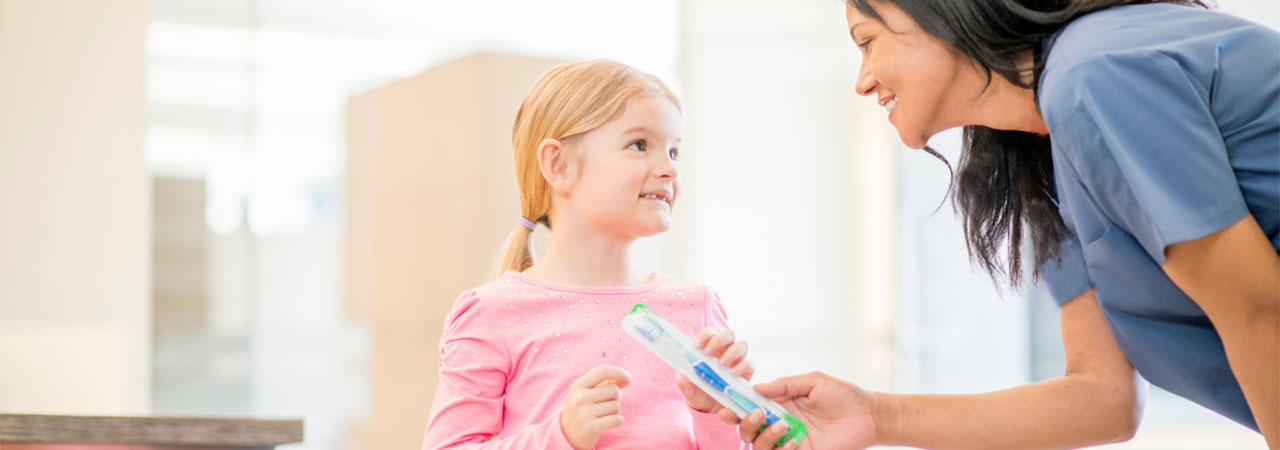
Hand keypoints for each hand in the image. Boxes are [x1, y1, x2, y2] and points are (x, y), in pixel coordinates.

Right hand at [560, 365, 630, 449]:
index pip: (602, 371)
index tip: (628, 378)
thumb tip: (627, 378)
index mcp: (578, 385)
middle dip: (616, 397)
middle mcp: (579, 398)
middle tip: (605, 405)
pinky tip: (609, 423)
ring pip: (616, 406)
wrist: (568, 434)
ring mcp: (584, 413)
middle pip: (614, 390)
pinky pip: (617, 419)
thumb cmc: (583, 408)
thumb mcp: (588, 392)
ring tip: (602, 415)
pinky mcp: (591, 428)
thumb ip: (606, 382)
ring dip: (615, 411)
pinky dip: (619, 421)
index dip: (619, 372)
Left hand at [678, 327, 755, 412]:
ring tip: (722, 365)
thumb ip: (684, 382)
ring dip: (732, 352)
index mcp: (708, 349)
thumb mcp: (687, 389)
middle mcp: (724, 352)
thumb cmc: (698, 394)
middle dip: (719, 339)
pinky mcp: (745, 374)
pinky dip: (743, 367)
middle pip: (729, 333)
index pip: (710, 332)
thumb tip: (684, 376)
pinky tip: (733, 374)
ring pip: (742, 345)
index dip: (705, 335)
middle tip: (709, 353)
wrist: (709, 411)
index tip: (698, 346)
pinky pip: (750, 365)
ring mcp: (736, 361)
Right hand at [728, 371, 878, 449]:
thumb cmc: (842, 395)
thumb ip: (784, 385)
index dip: (735, 407)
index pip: (750, 407)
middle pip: (748, 429)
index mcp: (780, 404)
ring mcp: (789, 441)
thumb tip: (756, 388)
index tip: (727, 406)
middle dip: (745, 423)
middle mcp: (780, 423)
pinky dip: (781, 449)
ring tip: (783, 425)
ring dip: (764, 436)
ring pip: (759, 446)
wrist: (868, 415)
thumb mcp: (812, 382)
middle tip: (757, 414)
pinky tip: (795, 440)